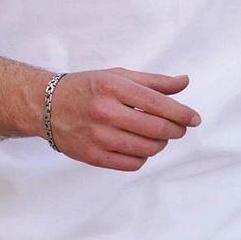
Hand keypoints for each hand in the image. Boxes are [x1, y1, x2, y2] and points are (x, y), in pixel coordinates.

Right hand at [48, 67, 201, 170]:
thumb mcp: (117, 76)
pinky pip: (131, 163)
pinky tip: (140, 147)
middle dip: (176, 130)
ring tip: (158, 136)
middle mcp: (104, 111)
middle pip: (155, 128)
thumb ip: (153, 81)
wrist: (45, 106)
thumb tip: (184, 82)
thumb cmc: (87, 88)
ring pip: (146, 148)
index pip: (158, 104)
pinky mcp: (92, 156)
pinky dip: (143, 157)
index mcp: (113, 87)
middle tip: (180, 128)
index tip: (194, 119)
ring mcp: (97, 136)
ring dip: (160, 144)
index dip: (181, 113)